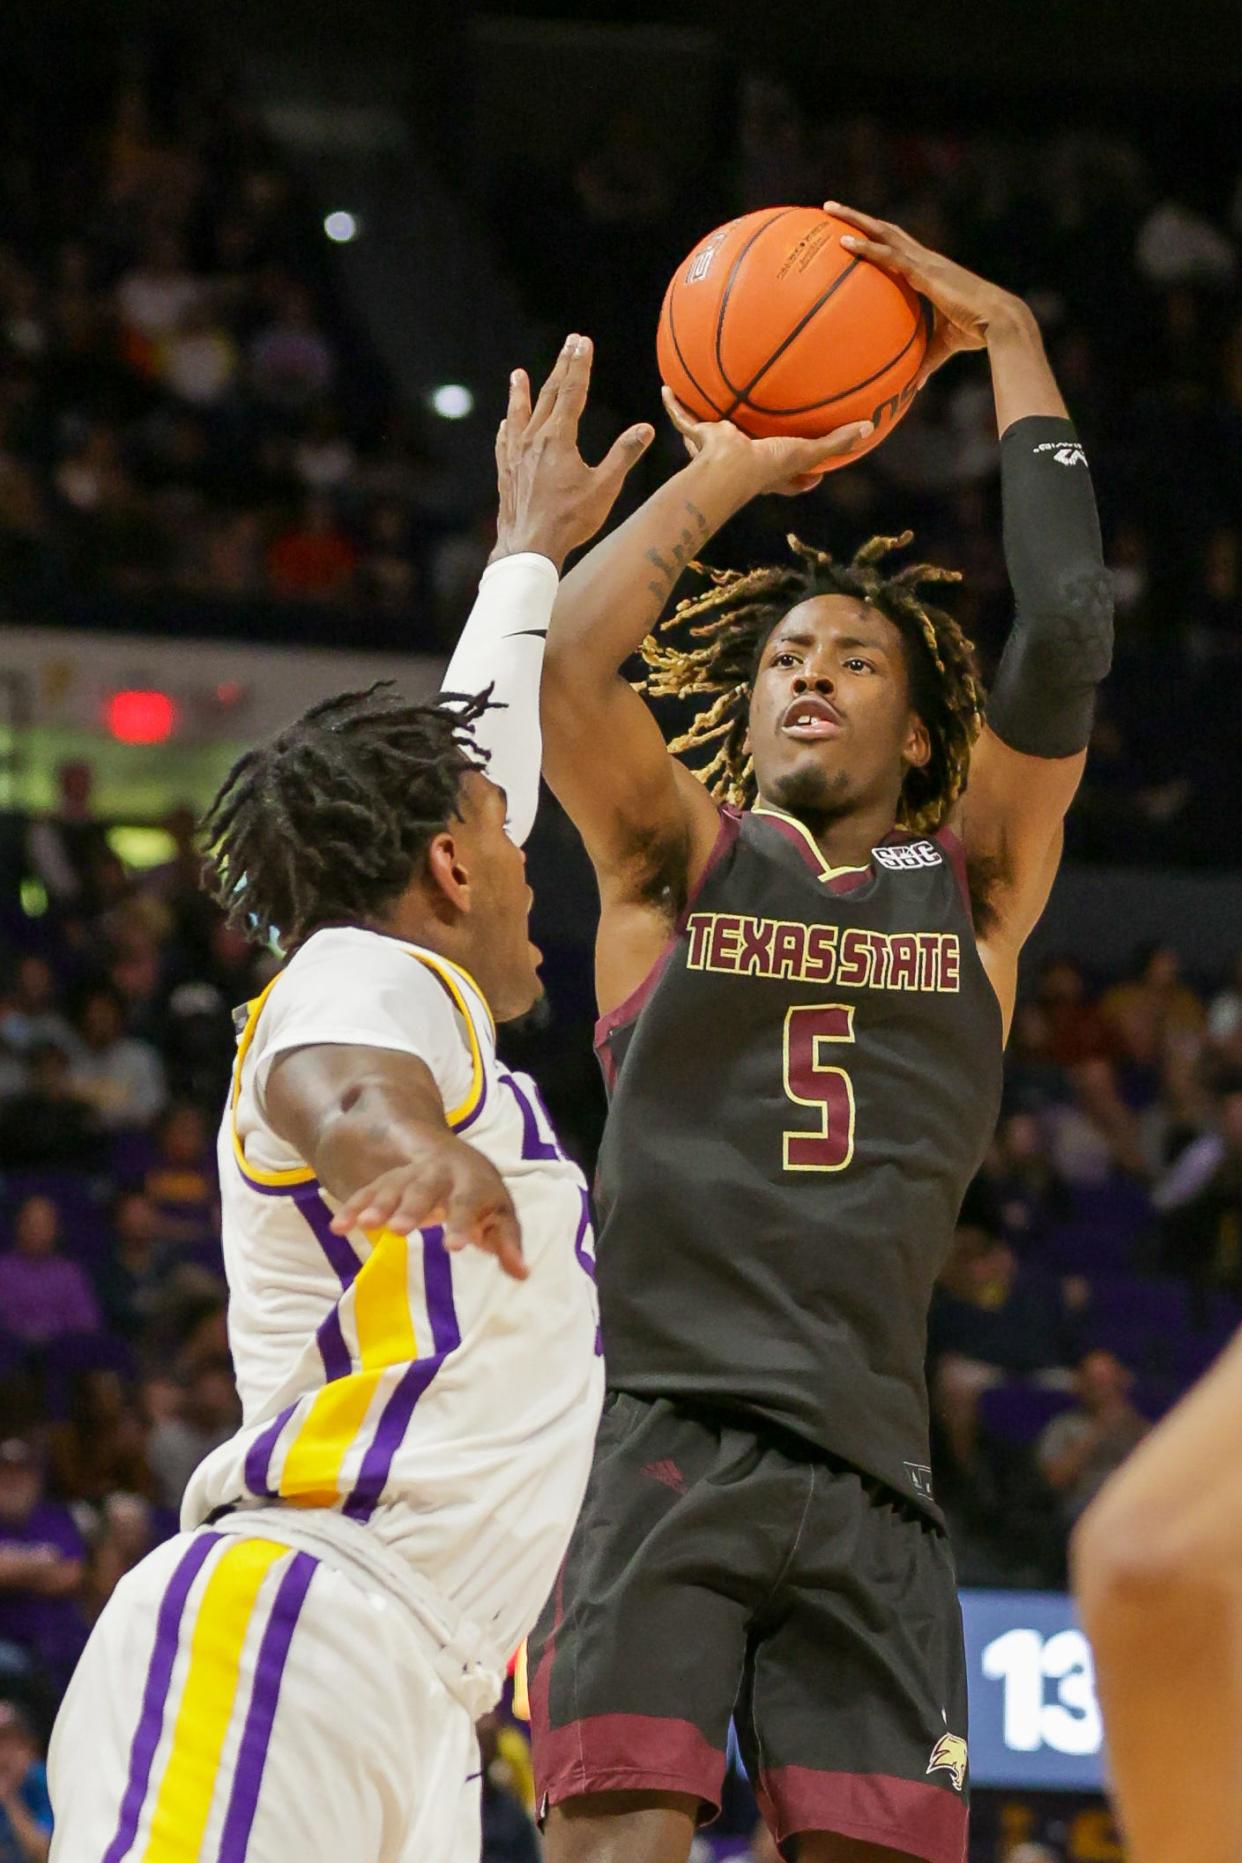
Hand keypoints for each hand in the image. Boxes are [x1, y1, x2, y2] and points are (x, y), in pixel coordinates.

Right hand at [330, 1137, 525, 1279]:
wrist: (455, 1157)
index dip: (461, 1223)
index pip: (468, 1201)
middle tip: (399, 1229)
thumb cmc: (483, 1197)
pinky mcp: (389, 1182)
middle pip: (425, 1188)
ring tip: (366, 1225)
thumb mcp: (501, 1215)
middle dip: (412, 1207)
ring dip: (379, 1204)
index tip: (453, 1247)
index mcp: (473, 1181)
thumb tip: (521, 1273)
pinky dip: (354, 1207)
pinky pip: (369, 1192)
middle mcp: (440, 1173)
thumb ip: (508, 1243)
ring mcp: (411, 1174)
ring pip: (393, 1186)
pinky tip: (339, 1227)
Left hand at [492, 334, 653, 570]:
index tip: (583, 342)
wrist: (530, 548)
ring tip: (518, 375)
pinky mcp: (506, 474)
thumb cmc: (570, 520)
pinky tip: (505, 424)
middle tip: (568, 344)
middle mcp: (533, 440)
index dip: (579, 365)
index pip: (571, 392)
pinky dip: (507, 428)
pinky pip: (505, 443)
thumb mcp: (605, 487)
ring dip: (520, 393)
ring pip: (519, 415)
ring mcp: (515, 456)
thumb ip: (624, 455)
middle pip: (547, 395)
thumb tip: (645, 428)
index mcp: (558, 438)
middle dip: (560, 368)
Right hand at [661, 387, 873, 496]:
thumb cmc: (767, 465)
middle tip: (763, 432)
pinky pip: (682, 417)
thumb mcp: (807, 451)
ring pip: (711, 434)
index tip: (815, 476)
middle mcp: (742, 460)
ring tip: (710, 407)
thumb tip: (869, 428)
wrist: (728, 468)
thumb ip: (837, 442)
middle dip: (754, 445)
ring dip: (707, 425)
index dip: (802, 478)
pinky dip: (674, 404)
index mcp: (769, 471)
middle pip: (750, 453)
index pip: (789, 478)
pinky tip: (667, 388)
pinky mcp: (698, 436)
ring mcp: (716, 449)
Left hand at [824, 201, 1030, 387]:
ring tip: (829, 208)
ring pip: (884, 231)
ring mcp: (924, 261)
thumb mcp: (944, 346)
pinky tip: (844, 242)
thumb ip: (926, 361)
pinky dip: (866, 247)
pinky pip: (889, 254)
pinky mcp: (924, 270)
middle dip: (859, 217)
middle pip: (886, 230)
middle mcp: (924, 259)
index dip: (877, 237)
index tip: (854, 231)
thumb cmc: (977, 332)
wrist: (998, 321)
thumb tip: (914, 386)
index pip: (897, 246)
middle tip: (831, 208)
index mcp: (928, 271)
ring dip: (855, 219)